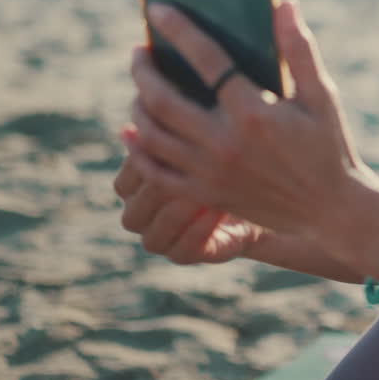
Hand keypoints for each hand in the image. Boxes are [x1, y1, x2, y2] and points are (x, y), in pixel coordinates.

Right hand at [113, 145, 261, 263]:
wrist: (254, 193)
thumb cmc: (220, 158)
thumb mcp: (197, 140)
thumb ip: (169, 131)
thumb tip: (134, 124)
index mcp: (134, 188)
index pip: (124, 183)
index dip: (144, 168)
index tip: (172, 148)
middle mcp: (141, 218)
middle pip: (133, 213)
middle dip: (160, 192)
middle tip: (188, 171)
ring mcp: (161, 240)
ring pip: (153, 236)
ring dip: (179, 213)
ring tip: (205, 190)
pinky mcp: (185, 255)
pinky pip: (183, 250)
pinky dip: (199, 230)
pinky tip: (218, 207)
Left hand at [124, 0, 378, 250]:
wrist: (331, 209)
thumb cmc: (328, 145)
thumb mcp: (322, 95)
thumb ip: (299, 49)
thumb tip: (286, 3)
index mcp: (254, 112)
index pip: (206, 60)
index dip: (179, 30)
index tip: (158, 10)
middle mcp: (225, 143)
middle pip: (163, 99)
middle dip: (144, 70)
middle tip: (139, 52)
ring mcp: (211, 172)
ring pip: (152, 134)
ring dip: (137, 105)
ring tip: (140, 87)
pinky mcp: (205, 194)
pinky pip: (155, 172)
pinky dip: (137, 150)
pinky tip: (132, 131)